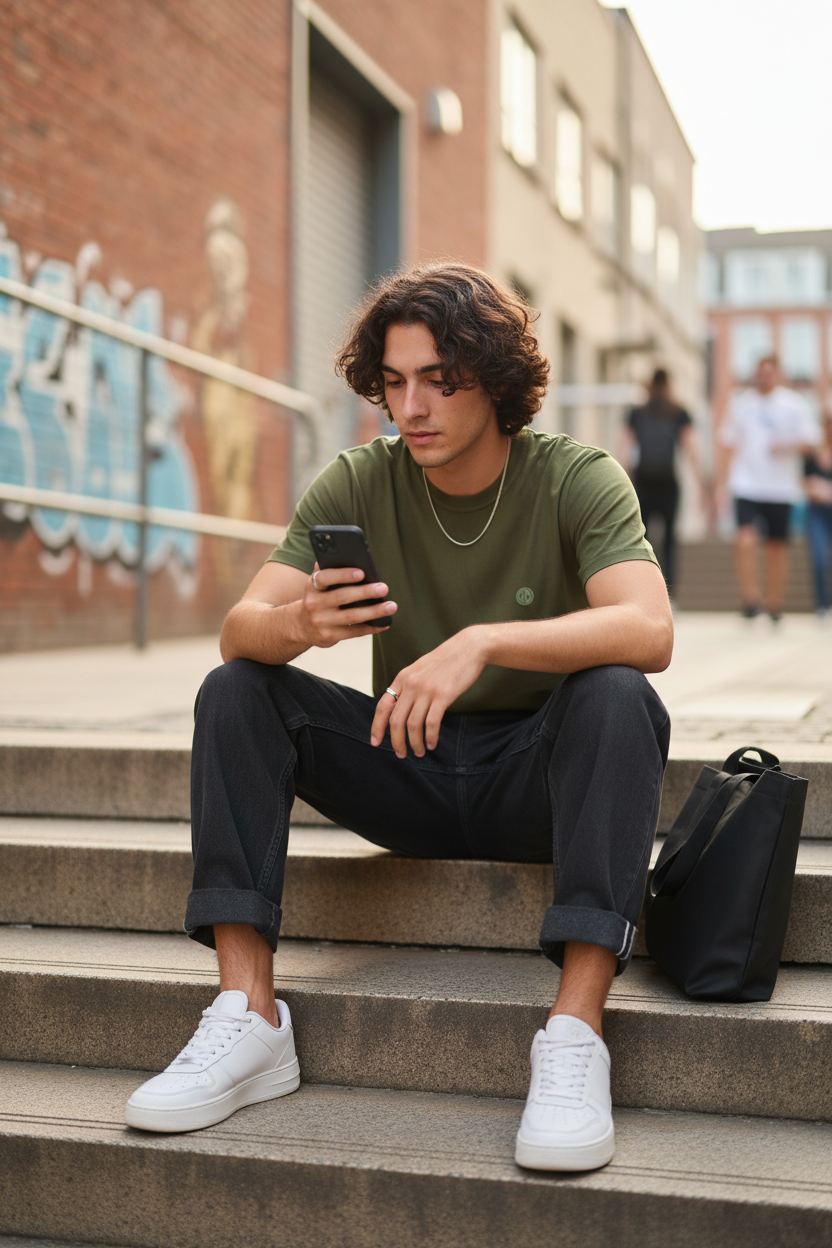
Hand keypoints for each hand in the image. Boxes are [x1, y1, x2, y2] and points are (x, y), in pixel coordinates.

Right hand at [301, 564, 395, 647]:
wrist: (301, 626)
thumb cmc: (318, 598)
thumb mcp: (317, 585)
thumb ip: (328, 571)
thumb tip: (349, 556)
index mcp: (312, 586)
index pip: (325, 577)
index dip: (343, 575)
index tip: (361, 573)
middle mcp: (314, 604)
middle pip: (342, 597)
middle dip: (365, 592)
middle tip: (383, 588)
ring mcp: (321, 622)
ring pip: (352, 616)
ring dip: (374, 611)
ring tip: (391, 606)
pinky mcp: (329, 636)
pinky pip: (354, 632)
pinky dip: (371, 627)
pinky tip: (384, 623)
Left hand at [370, 628, 487, 757]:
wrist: (468, 648)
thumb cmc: (445, 661)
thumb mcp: (419, 669)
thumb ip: (409, 686)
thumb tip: (401, 708)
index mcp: (402, 678)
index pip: (383, 706)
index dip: (377, 726)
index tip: (375, 742)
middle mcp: (411, 685)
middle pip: (396, 720)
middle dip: (396, 741)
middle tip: (400, 754)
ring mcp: (426, 690)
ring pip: (413, 725)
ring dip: (414, 743)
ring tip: (418, 752)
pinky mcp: (443, 696)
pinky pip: (431, 723)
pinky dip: (430, 737)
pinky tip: (432, 744)